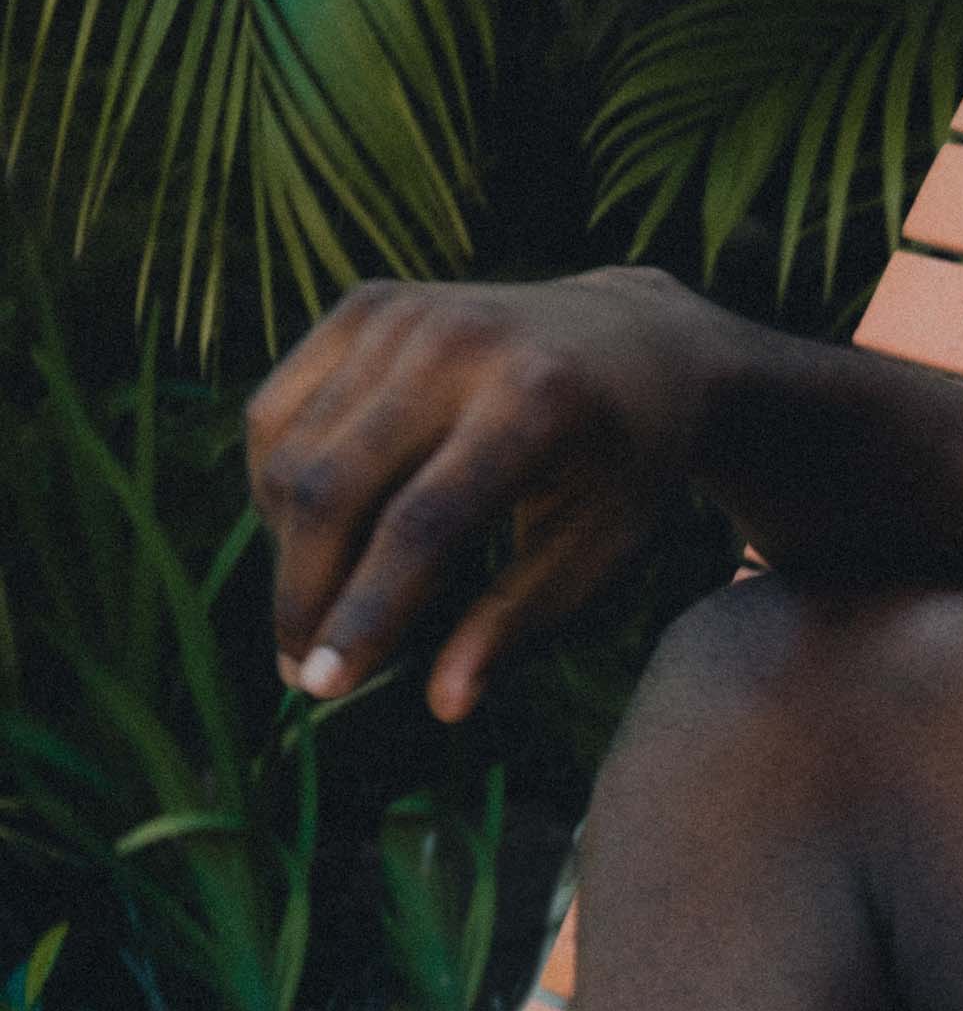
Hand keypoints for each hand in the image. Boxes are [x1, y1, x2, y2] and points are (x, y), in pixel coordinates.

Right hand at [247, 268, 730, 721]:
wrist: (638, 343)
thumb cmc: (622, 469)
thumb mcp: (601, 550)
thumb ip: (520, 621)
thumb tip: (444, 704)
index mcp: (537, 404)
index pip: (421, 525)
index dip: (364, 611)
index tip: (323, 689)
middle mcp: (461, 344)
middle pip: (336, 488)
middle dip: (305, 592)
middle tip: (301, 675)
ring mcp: (405, 315)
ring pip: (292, 452)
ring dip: (284, 548)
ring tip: (313, 615)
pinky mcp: (364, 306)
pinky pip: (279, 410)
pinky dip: (277, 486)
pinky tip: (309, 538)